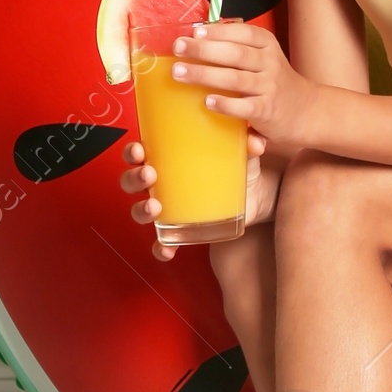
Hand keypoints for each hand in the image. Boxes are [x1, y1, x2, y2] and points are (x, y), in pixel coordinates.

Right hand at [118, 129, 272, 262]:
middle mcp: (165, 183)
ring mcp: (172, 207)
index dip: (133, 152)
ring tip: (155, 207)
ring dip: (142, 210)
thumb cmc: (242, 164)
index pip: (142, 151)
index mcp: (172, 157)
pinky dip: (162, 247)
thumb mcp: (244, 151)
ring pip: (142, 210)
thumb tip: (255, 142)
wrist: (259, 194)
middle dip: (134, 178)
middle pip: (134, 180)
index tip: (139, 151)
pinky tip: (167, 249)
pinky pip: (165, 241)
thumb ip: (248, 143)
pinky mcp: (183, 229)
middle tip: (149, 175)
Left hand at [169, 20, 317, 152]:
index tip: (194, 31)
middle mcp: (269, 63)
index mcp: (267, 45)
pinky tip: (207, 101)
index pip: (244, 32)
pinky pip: (244, 107)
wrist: (306, 110)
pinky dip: (225, 104)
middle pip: (236, 53)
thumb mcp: (263, 57)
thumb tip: (197, 38)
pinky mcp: (266, 111)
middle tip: (178, 48)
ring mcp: (269, 88)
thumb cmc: (273, 80)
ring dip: (205, 75)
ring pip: (235, 79)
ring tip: (180, 73)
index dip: (219, 31)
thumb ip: (238, 47)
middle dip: (204, 50)